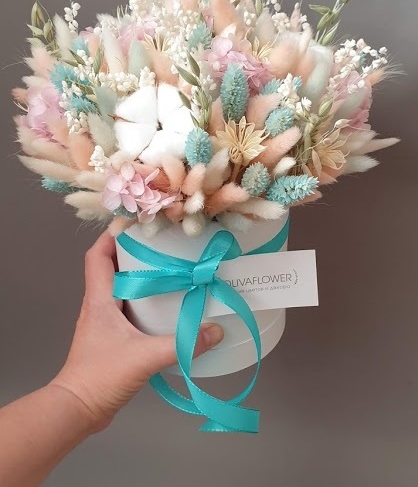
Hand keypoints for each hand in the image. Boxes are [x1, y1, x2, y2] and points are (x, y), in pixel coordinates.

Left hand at [51, 231, 222, 431]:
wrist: (78, 409)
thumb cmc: (101, 376)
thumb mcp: (145, 357)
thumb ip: (182, 345)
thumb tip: (216, 330)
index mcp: (99, 299)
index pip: (97, 256)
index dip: (111, 236)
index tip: (137, 226)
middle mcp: (98, 305)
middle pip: (110, 266)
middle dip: (133, 252)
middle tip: (162, 245)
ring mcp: (103, 321)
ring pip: (119, 287)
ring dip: (139, 276)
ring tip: (168, 270)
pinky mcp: (111, 337)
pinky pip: (127, 308)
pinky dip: (143, 300)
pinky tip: (164, 307)